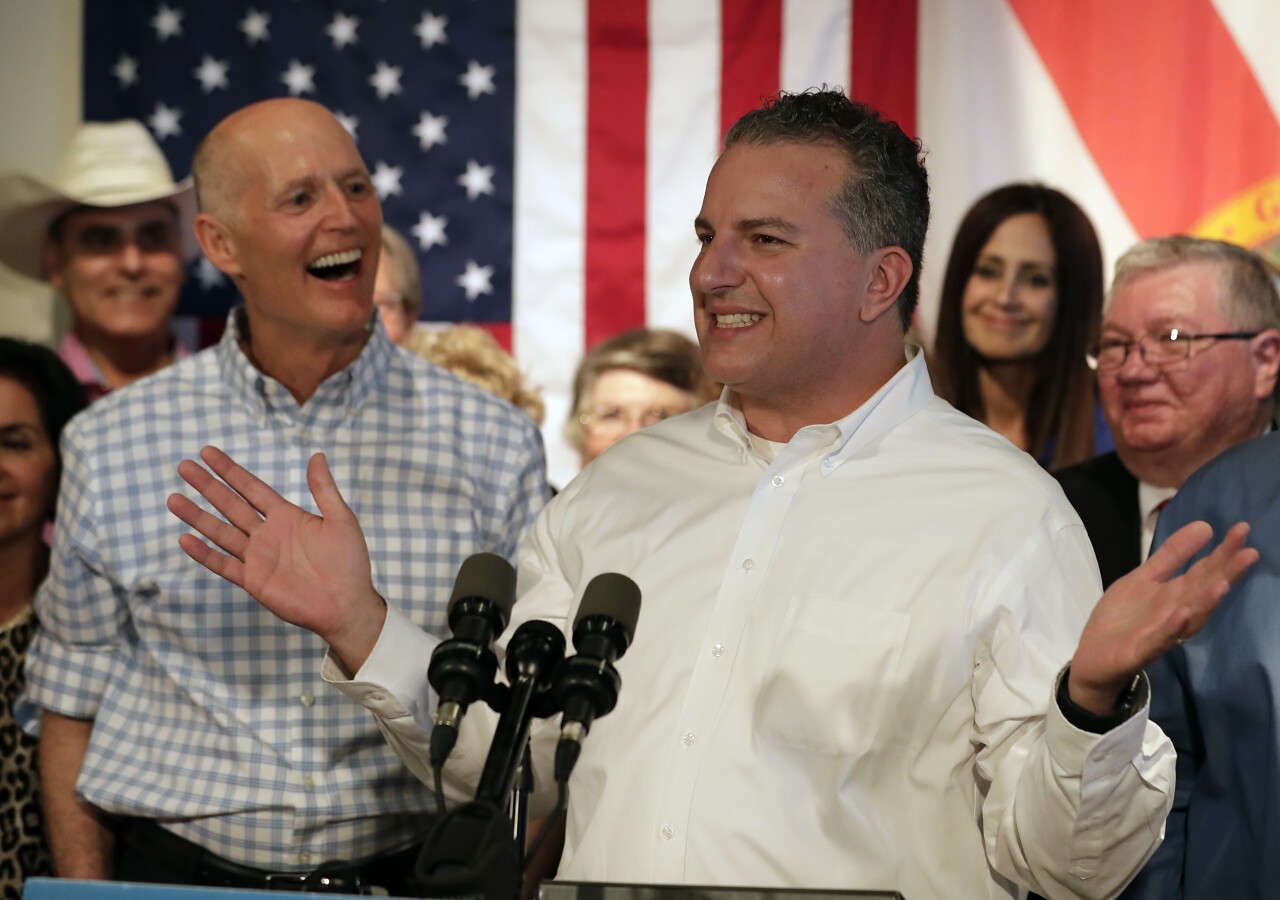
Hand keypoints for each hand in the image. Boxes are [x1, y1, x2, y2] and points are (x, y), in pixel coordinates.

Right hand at [167, 446, 385, 671]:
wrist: (347, 604)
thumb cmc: (350, 563)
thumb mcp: (341, 520)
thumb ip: (324, 489)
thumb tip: (317, 455)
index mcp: (287, 516)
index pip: (252, 488)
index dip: (230, 471)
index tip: (207, 452)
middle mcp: (267, 533)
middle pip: (231, 504)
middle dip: (207, 486)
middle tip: (183, 466)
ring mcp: (258, 557)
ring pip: (220, 531)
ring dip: (197, 516)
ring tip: (173, 499)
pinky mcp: (253, 580)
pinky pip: (223, 565)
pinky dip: (204, 554)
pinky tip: (185, 539)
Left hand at [1068, 520, 1257, 715]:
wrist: (1094, 657)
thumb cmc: (1123, 617)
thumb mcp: (1144, 577)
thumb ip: (1172, 555)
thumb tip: (1204, 526)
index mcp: (1176, 593)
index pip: (1205, 569)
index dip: (1223, 551)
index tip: (1242, 529)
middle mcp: (1176, 612)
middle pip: (1204, 590)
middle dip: (1226, 573)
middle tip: (1250, 552)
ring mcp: (1162, 632)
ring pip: (1190, 616)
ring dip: (1206, 602)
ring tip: (1223, 584)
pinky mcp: (1142, 650)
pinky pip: (1160, 639)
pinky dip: (1172, 627)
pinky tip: (1182, 613)